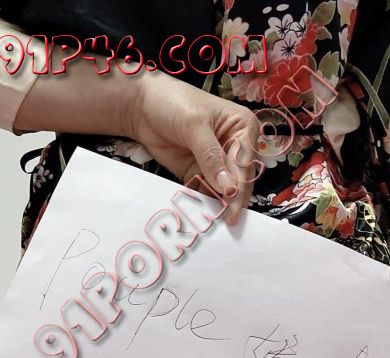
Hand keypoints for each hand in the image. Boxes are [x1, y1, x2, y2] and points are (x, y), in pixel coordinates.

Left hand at [127, 67, 261, 224]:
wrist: (143, 107)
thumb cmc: (174, 103)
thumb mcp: (195, 126)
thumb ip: (211, 157)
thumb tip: (228, 188)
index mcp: (243, 129)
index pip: (245, 162)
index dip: (241, 185)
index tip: (233, 206)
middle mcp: (234, 148)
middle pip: (238, 180)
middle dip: (232, 200)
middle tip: (228, 221)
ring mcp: (217, 164)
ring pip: (223, 191)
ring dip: (217, 205)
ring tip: (212, 222)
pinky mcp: (199, 175)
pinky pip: (203, 194)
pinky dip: (200, 204)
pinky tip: (197, 215)